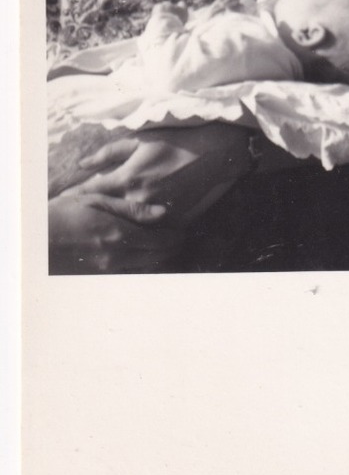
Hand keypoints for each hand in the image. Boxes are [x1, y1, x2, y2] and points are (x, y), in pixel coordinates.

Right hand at [49, 191, 184, 273]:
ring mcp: (108, 268)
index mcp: (118, 233)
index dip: (176, 235)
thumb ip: (131, 208)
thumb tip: (162, 213)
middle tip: (181, 237)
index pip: (160, 239)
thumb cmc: (64, 212)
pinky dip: (142, 263)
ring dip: (159, 257)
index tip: (185, 229)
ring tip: (167, 245)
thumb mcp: (96, 200)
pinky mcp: (100, 274)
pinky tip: (144, 253)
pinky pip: (130, 271)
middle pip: (157, 256)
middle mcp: (117, 254)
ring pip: (146, 266)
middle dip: (172, 247)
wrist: (37, 239)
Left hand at [74, 122, 253, 226]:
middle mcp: (138, 199)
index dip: (76, 195)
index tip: (63, 199)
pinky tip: (129, 227)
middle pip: (105, 212)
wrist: (211, 154)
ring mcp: (154, 212)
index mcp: (128, 178)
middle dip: (91, 211)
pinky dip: (137, 226)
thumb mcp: (138, 141)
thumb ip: (108, 153)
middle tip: (78, 213)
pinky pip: (147, 227)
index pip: (92, 191)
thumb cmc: (173, 142)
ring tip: (100, 222)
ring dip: (113, 221)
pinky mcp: (170, 219)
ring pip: (125, 223)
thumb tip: (82, 164)